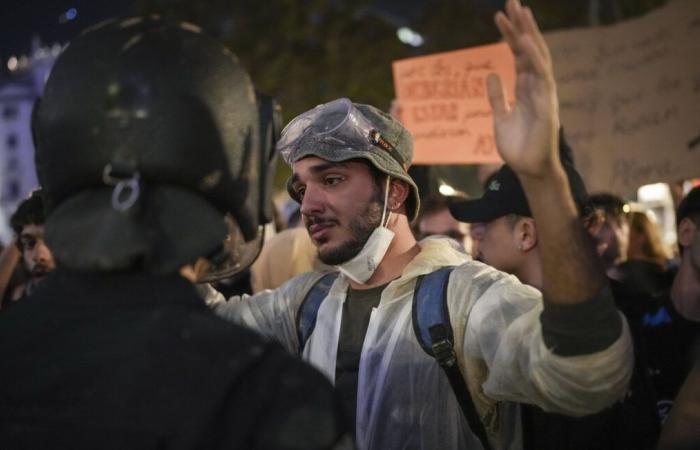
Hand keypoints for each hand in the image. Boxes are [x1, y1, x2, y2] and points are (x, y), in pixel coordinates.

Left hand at [488, 0, 560, 178]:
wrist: (529, 169)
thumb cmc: (518, 146)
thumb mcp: (500, 117)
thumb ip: (497, 96)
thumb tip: (491, 74)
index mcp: (526, 88)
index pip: (518, 55)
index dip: (511, 35)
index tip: (501, 16)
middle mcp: (537, 86)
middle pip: (529, 49)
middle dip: (521, 26)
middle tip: (512, 2)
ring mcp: (543, 92)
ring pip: (537, 56)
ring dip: (528, 34)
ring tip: (520, 12)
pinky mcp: (547, 103)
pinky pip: (541, 75)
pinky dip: (533, 57)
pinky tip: (524, 41)